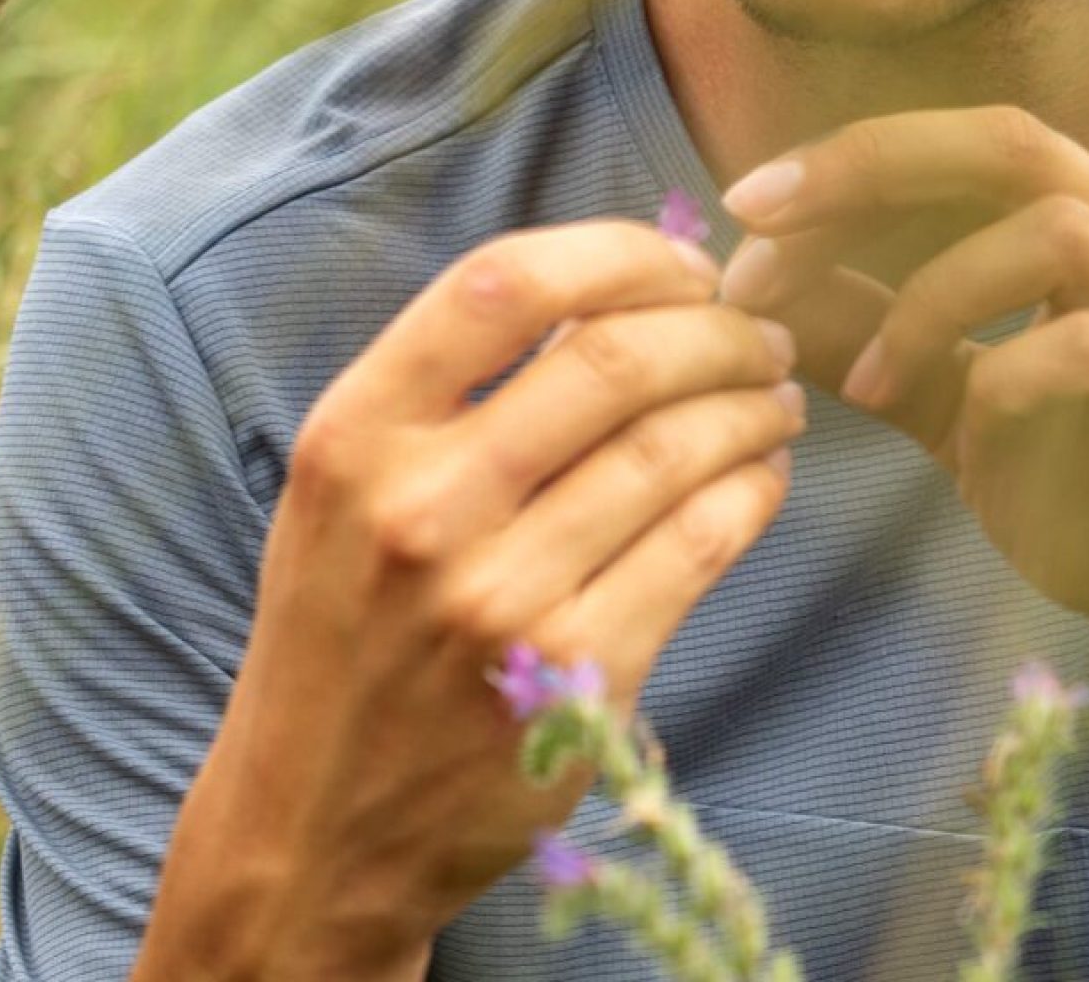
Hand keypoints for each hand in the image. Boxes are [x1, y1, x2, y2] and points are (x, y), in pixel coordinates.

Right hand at [136, 223, 804, 979]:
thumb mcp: (347, 502)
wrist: (312, 833)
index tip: (686, 268)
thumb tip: (615, 302)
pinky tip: (764, 479)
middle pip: (614, 360)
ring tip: (776, 402)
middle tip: (761, 339)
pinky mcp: (577, 679)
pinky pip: (701, 546)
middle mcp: (419, 509)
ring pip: (674, 451)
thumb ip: (451, 400)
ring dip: (752, 408)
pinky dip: (754, 494)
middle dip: (719, 332)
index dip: (622, 255)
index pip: (504, 285)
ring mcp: (500, 600)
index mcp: (352, 439)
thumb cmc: (347, 640)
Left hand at [718, 106, 1088, 749]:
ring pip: (1059, 229)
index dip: (854, 162)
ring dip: (930, 293)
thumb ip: (898, 358)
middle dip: (869, 171)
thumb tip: (783, 301)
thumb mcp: (980, 429)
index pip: (973, 150)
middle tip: (758, 225)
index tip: (746, 212)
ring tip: (864, 376)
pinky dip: (1005, 381)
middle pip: (1014, 145)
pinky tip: (966, 442)